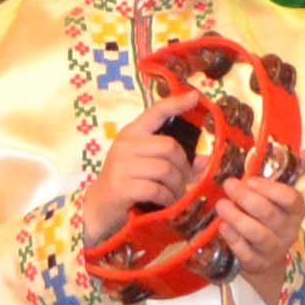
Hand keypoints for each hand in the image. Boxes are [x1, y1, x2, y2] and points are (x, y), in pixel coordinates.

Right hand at [74, 99, 194, 247]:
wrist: (99, 207)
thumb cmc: (127, 182)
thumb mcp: (146, 165)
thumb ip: (174, 160)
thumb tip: (205, 159)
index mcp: (133, 133)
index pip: (156, 112)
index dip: (176, 103)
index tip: (194, 96)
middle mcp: (125, 144)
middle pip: (169, 146)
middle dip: (183, 166)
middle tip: (184, 180)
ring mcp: (121, 165)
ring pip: (165, 169)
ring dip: (177, 185)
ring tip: (175, 194)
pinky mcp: (121, 186)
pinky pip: (156, 189)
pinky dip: (167, 198)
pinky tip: (165, 202)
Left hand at [211, 154, 304, 300]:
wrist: (264, 256)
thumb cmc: (270, 215)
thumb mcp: (281, 192)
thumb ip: (296, 169)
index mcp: (296, 211)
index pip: (291, 199)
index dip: (271, 190)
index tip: (251, 179)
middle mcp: (288, 231)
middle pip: (271, 215)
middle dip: (248, 199)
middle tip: (229, 185)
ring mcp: (273, 249)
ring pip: (258, 234)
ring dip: (238, 218)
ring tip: (222, 205)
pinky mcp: (256, 263)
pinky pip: (245, 253)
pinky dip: (233, 239)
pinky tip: (223, 227)